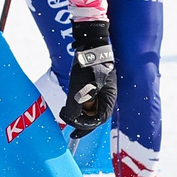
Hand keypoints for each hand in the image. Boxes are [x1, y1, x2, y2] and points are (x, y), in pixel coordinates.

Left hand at [63, 19, 115, 135]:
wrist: (89, 44)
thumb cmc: (89, 64)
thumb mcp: (80, 86)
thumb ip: (76, 104)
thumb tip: (70, 118)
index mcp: (108, 99)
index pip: (98, 121)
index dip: (85, 128)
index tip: (73, 132)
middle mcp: (105, 97)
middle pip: (93, 116)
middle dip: (80, 120)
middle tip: (68, 121)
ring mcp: (100, 91)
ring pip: (88, 108)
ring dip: (78, 111)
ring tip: (67, 108)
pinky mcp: (92, 86)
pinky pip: (85, 99)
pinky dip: (77, 102)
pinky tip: (70, 98)